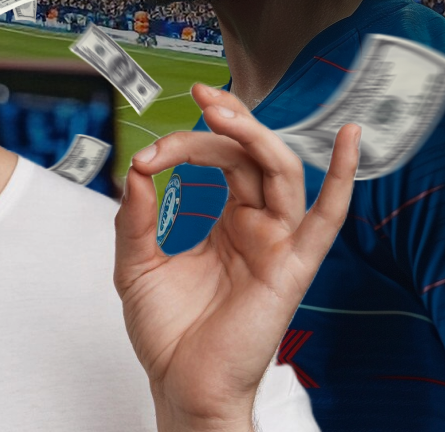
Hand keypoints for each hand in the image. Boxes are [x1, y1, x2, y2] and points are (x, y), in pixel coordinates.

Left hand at [113, 84, 357, 430]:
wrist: (180, 385)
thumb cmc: (167, 332)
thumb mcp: (135, 263)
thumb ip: (135, 217)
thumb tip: (136, 170)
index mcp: (225, 221)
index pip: (217, 160)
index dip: (185, 144)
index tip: (148, 154)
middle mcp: (256, 226)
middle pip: (248, 156)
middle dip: (224, 123)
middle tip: (200, 98)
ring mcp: (276, 244)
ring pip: (281, 172)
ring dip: (256, 135)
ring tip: (224, 111)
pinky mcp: (290, 267)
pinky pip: (326, 219)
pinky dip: (341, 178)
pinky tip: (348, 140)